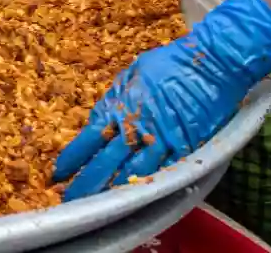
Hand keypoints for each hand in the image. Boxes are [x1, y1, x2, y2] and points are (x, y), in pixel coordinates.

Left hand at [54, 0, 270, 198]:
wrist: (212, 65)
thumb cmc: (172, 62)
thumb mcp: (134, 72)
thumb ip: (117, 97)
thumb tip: (104, 114)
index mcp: (121, 106)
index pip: (89, 138)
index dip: (72, 159)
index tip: (59, 173)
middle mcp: (137, 127)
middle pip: (105, 163)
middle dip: (85, 184)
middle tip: (70, 201)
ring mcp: (161, 141)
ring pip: (131, 175)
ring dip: (112, 192)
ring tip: (96, 208)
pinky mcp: (185, 150)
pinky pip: (162, 175)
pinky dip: (147, 189)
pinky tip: (135, 200)